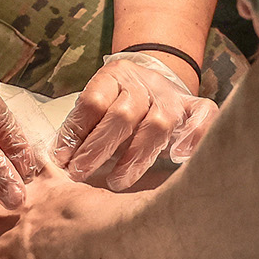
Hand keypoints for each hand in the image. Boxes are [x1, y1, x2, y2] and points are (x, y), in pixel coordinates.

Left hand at [51, 52, 217, 190]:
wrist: (155, 79)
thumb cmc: (118, 101)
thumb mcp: (96, 102)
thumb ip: (80, 126)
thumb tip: (54, 160)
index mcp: (114, 76)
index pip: (93, 102)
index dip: (76, 131)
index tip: (61, 160)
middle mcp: (145, 84)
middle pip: (122, 114)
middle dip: (98, 147)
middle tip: (79, 173)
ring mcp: (172, 97)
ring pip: (158, 123)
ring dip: (135, 155)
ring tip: (117, 181)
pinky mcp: (194, 107)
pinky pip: (203, 116)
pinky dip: (195, 135)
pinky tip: (180, 156)